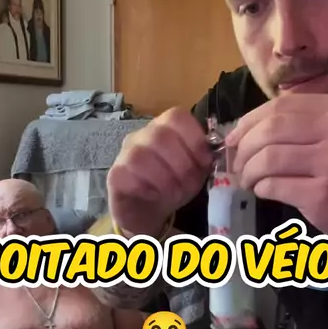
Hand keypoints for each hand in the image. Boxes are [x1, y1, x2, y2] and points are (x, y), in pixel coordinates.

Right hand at [107, 108, 212, 235]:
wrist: (147, 211)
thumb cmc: (173, 186)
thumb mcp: (195, 172)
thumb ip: (204, 159)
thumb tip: (212, 153)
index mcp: (166, 129)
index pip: (177, 116)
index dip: (194, 139)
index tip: (204, 162)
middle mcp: (143, 135)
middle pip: (161, 135)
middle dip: (182, 163)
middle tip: (188, 184)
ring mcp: (126, 153)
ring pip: (142, 154)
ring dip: (165, 177)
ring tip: (174, 193)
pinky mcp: (115, 174)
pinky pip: (128, 173)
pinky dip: (148, 187)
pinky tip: (155, 195)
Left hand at [227, 94, 327, 251]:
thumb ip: (297, 125)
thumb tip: (240, 131)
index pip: (278, 107)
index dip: (247, 122)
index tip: (233, 139)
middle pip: (269, 131)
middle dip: (243, 149)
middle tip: (237, 165)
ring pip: (267, 159)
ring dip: (248, 172)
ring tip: (248, 181)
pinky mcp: (322, 194)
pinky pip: (274, 186)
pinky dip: (260, 189)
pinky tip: (263, 191)